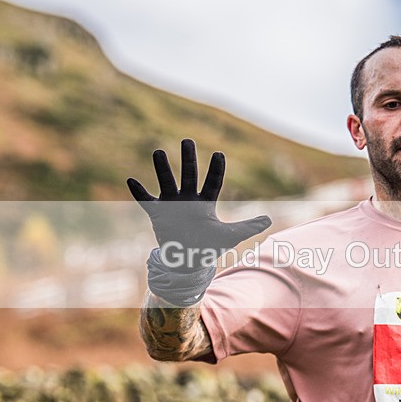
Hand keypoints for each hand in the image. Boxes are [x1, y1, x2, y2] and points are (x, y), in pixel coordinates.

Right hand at [127, 138, 270, 268]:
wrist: (189, 261)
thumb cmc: (210, 247)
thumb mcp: (231, 236)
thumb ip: (249, 226)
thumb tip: (269, 219)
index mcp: (206, 203)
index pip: (213, 182)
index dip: (216, 169)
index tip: (218, 153)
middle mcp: (189, 199)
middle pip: (189, 175)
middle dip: (188, 159)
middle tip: (187, 140)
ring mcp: (172, 205)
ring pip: (167, 182)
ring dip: (162, 168)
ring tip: (158, 151)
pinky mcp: (158, 214)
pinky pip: (146, 201)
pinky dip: (139, 192)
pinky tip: (131, 180)